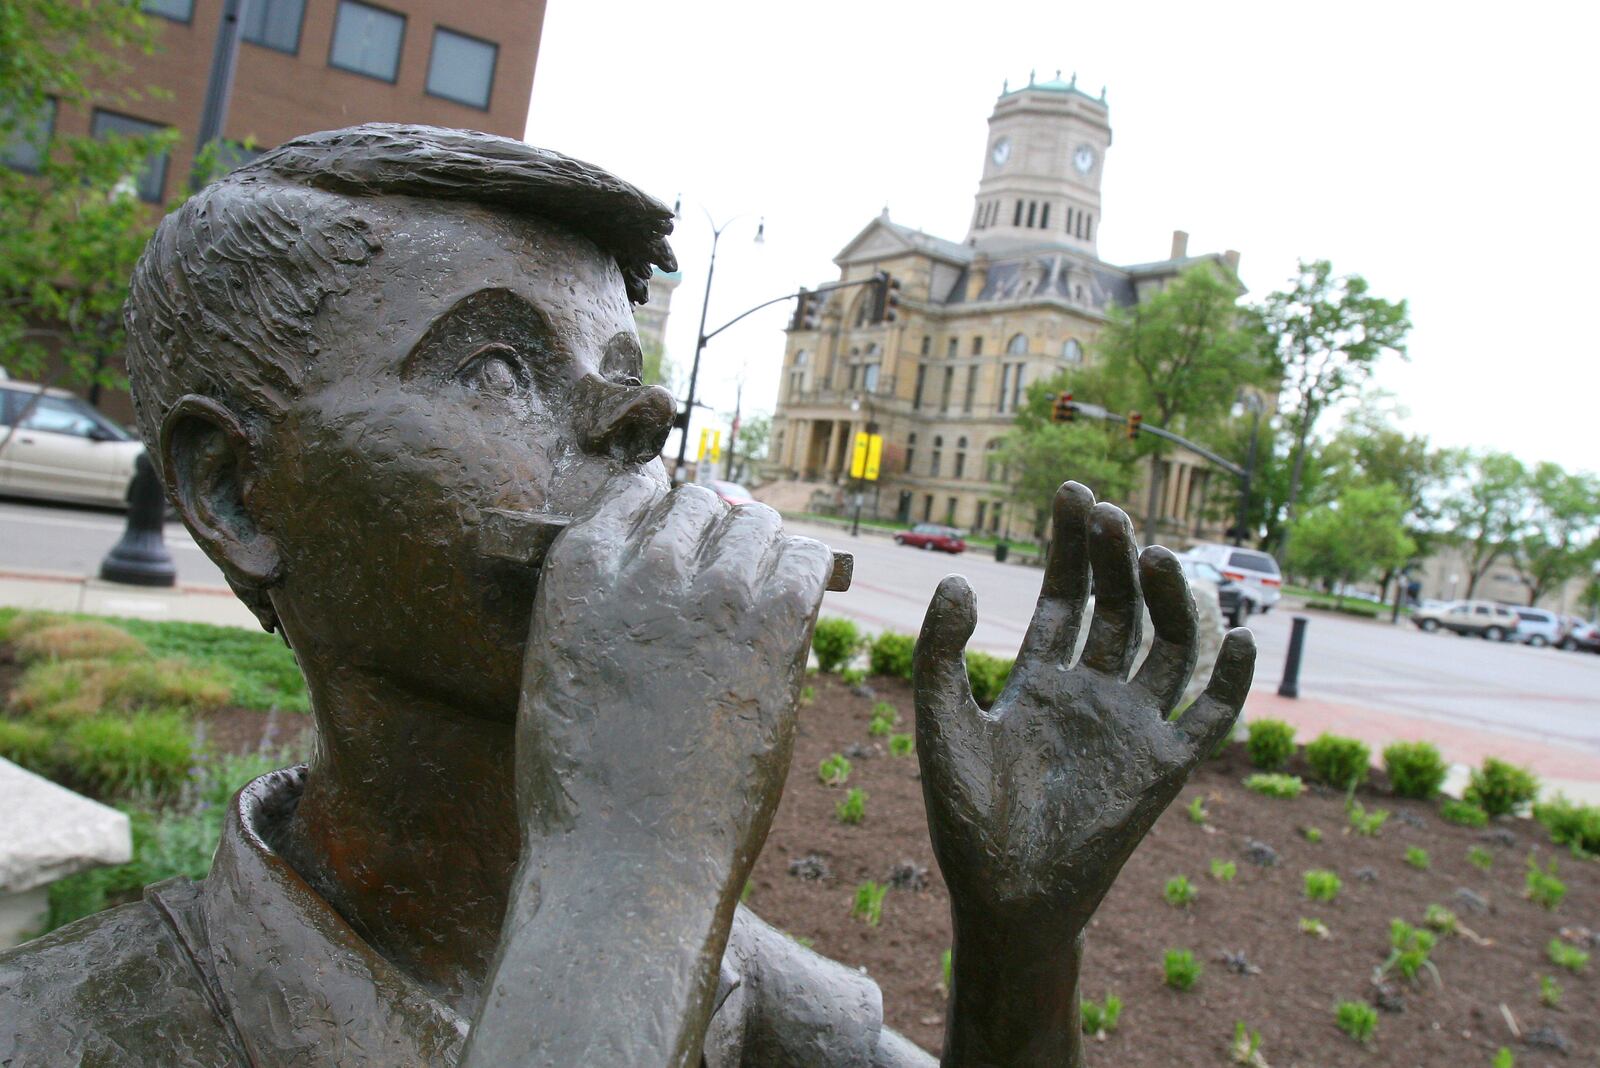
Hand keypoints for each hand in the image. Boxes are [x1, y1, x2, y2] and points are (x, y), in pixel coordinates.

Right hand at [518, 475, 833, 878]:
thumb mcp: (556, 673)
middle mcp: (645, 565)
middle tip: (730, 569)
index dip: (664, 508)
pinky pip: (809, 560)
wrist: (628, 860)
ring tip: (765, 586)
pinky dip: (809, 569)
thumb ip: (595, 609)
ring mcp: (713, 593)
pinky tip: (803, 595)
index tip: (681, 530)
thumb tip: (644, 570)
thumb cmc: (584, 788)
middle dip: (717, 530)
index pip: (636, 491)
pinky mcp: (773, 628)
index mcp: (577, 571)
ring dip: (763, 548)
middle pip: (703, 503)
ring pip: (757, 524)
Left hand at [914, 482, 1253, 1065]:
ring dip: (1168, 601)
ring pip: (1165, 648)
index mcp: (1041, 681)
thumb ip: (939, 654)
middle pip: (1118, 609)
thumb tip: (957, 581)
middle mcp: (1092, 695)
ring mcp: (1131, 727)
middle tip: (1108, 513)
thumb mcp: (942, 724)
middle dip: (1115, 558)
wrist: (1003, 899)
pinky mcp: (1162, 769)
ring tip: (1155, 556)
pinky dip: (1229, 684)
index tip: (1075, 492)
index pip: (1068, 597)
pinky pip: (1208, 720)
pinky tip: (1235, 639)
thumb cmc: (967, 819)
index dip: (1072, 547)